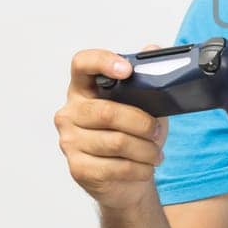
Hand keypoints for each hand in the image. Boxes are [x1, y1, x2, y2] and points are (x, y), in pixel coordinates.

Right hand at [55, 43, 169, 209]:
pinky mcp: (78, 168)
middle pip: (107, 112)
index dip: (103, 62)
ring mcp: (69, 142)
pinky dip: (139, 168)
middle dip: (141, 123)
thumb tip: (153, 48)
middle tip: (157, 131)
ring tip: (155, 153)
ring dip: (145, 150)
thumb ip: (147, 77)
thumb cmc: (133, 136)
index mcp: (83, 89)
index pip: (82, 64)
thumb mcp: (145, 104)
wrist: (126, 179)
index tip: (127, 70)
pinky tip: (146, 167)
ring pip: (116, 142)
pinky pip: (115, 167)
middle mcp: (70, 113)